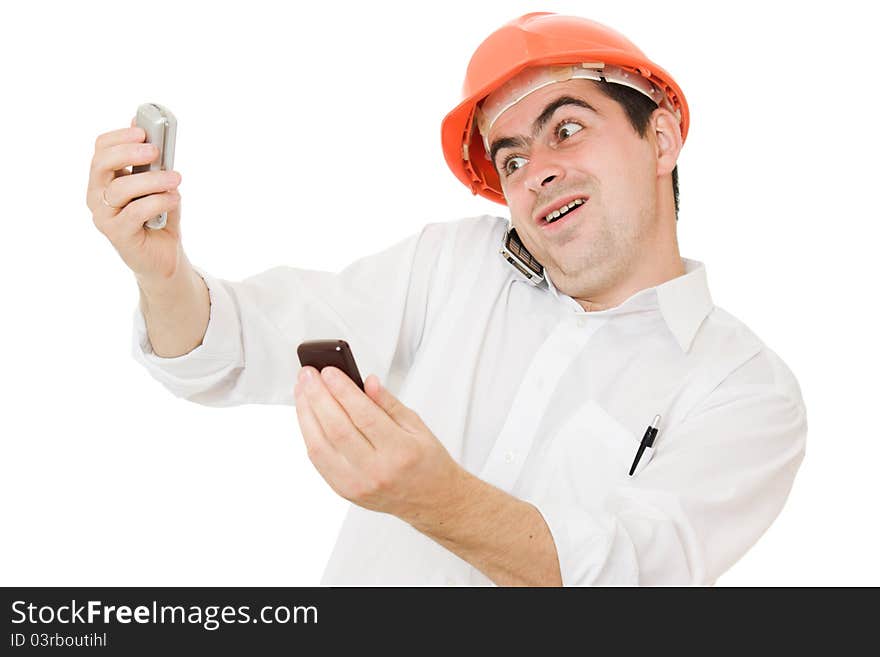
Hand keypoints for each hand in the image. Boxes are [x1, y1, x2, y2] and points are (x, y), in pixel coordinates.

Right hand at [86, 117, 183, 283]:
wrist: (164, 256)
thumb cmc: (159, 216)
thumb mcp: (158, 184)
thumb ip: (152, 161)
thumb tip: (145, 127)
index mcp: (104, 178)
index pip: (101, 149)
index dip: (119, 137)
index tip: (142, 132)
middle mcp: (97, 195)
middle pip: (101, 164)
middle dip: (129, 153)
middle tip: (155, 151)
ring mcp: (104, 216)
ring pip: (121, 188)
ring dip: (152, 180)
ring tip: (176, 178)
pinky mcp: (116, 234)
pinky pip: (135, 212)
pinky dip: (158, 201)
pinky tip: (174, 198)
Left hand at [294, 366, 466, 522]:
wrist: (431, 499)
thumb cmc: (427, 462)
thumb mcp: (417, 426)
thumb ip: (389, 403)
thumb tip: (367, 382)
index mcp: (401, 451)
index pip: (364, 415)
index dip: (343, 390)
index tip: (329, 371)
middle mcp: (377, 470)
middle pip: (337, 428)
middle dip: (318, 397)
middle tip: (309, 375)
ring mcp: (357, 484)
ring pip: (320, 445)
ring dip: (306, 414)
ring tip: (302, 390)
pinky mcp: (344, 491)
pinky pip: (318, 461)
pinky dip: (309, 434)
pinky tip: (307, 415)